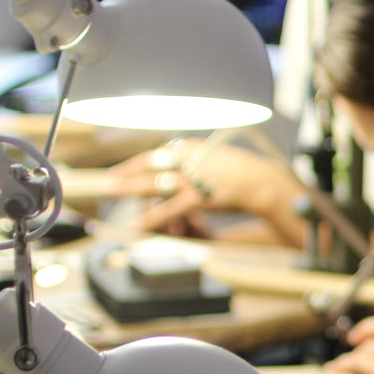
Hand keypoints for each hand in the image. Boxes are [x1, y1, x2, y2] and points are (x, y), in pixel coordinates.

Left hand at [108, 140, 300, 237]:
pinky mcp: (200, 196)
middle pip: (151, 163)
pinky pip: (170, 209)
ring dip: (130, 188)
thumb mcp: (221, 156)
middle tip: (108, 180)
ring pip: (155, 183)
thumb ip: (201, 158)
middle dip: (127, 172)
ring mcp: (194, 177)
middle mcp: (191, 158)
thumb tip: (187, 158)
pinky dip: (152, 218)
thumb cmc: (248, 173)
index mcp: (195, 147)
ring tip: (112, 193)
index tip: (124, 168)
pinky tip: (138, 225)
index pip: (160, 152)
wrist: (265, 182)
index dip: (139, 161)